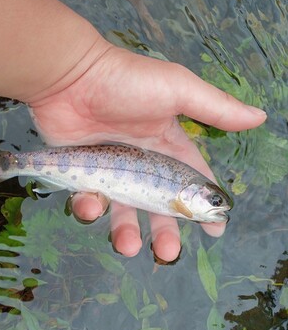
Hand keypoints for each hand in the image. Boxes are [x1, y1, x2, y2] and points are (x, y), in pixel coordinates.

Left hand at [28, 43, 265, 261]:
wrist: (70, 76)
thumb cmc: (125, 81)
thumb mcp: (177, 89)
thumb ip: (215, 107)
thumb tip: (259, 117)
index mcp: (166, 144)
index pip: (190, 180)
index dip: (202, 204)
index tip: (215, 231)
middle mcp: (140, 161)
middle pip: (158, 205)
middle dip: (166, 231)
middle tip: (168, 253)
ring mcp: (110, 169)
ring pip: (122, 211)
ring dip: (127, 232)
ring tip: (129, 246)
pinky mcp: (81, 173)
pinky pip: (88, 200)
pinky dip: (90, 208)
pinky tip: (92, 205)